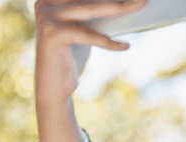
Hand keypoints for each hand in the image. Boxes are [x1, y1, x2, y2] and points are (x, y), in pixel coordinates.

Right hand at [33, 0, 146, 141]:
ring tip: (140, 5)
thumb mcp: (85, 30)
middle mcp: (45, 3)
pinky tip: (125, 46)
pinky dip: (109, 42)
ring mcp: (47, 17)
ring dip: (120, 7)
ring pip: (91, 9)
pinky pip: (89, 35)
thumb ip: (95, 14)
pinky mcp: (52, 34)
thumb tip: (127, 2)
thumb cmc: (71, 57)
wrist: (53, 89)